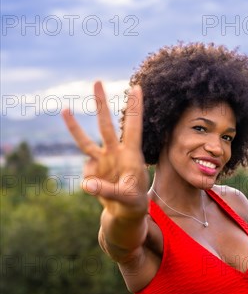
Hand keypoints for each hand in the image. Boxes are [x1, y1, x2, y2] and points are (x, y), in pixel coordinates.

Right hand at [62, 82, 148, 213]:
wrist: (125, 211)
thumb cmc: (133, 202)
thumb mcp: (126, 197)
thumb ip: (107, 189)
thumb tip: (85, 184)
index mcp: (131, 154)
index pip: (133, 127)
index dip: (134, 108)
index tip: (137, 87)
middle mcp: (115, 152)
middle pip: (106, 125)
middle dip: (101, 104)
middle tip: (97, 81)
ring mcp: (102, 160)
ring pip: (86, 141)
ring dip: (74, 127)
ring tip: (64, 109)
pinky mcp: (92, 170)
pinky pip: (86, 174)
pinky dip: (90, 183)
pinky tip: (101, 191)